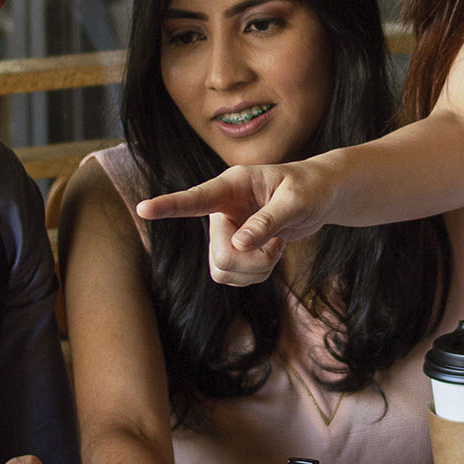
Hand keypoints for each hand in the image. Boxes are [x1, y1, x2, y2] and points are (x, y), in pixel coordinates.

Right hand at [135, 161, 333, 286]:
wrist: (320, 197)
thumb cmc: (310, 189)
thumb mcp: (295, 201)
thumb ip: (267, 221)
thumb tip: (240, 244)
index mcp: (233, 185)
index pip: (196, 198)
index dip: (169, 206)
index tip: (143, 209)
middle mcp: (222, 208)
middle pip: (219, 254)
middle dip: (251, 261)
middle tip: (277, 245)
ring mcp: (226, 230)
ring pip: (223, 270)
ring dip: (256, 270)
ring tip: (277, 246)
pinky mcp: (234, 248)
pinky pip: (234, 277)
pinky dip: (258, 274)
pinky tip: (272, 251)